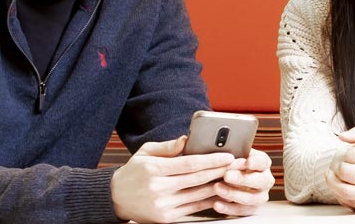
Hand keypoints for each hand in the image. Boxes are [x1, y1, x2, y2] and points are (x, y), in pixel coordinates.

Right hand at [111, 135, 237, 222]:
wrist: (116, 198)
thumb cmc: (133, 172)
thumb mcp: (145, 153)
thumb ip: (167, 147)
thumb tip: (187, 139)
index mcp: (153, 169)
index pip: (189, 164)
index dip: (211, 160)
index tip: (227, 156)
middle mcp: (158, 188)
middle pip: (197, 179)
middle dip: (220, 171)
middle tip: (238, 165)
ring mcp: (162, 205)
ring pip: (198, 195)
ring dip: (219, 186)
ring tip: (234, 178)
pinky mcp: (166, 217)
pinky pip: (193, 208)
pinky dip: (209, 201)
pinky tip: (220, 193)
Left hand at [209, 148, 275, 215]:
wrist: (231, 179)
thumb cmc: (233, 164)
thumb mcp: (235, 155)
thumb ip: (233, 154)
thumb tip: (225, 152)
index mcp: (263, 164)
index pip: (263, 162)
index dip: (256, 163)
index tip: (247, 162)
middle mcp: (265, 180)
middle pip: (260, 181)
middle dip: (243, 179)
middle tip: (227, 175)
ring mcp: (260, 196)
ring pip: (252, 198)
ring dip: (234, 194)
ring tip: (217, 188)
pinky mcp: (252, 208)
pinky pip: (242, 211)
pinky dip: (228, 208)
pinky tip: (216, 204)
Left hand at [325, 126, 354, 212]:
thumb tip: (341, 136)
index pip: (353, 155)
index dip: (348, 153)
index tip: (353, 154)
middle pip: (346, 173)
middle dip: (339, 167)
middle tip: (342, 165)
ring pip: (344, 190)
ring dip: (333, 182)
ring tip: (334, 176)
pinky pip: (350, 202)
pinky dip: (341, 194)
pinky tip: (344, 186)